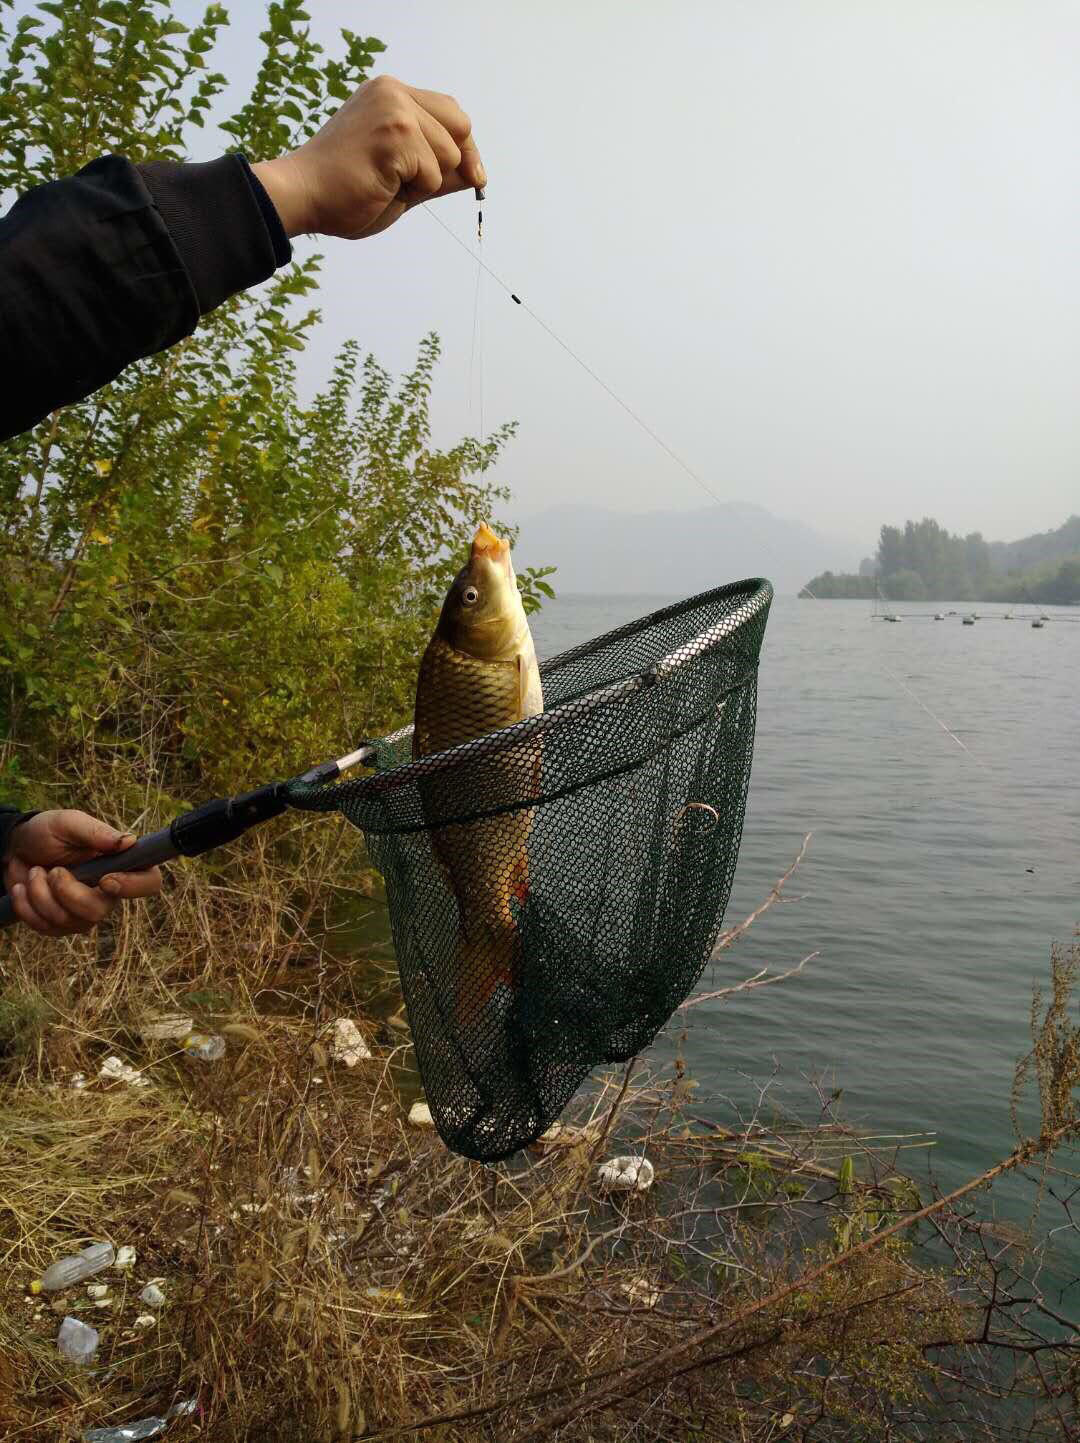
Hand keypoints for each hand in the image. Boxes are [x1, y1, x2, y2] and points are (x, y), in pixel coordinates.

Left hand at [4, 810, 161, 936]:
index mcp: (119, 864)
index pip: (149, 882)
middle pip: (99, 911)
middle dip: (67, 893)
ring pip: (70, 921)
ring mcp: (84, 911)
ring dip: (41, 895)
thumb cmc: (46, 832)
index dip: (133, 887)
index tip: (105, 880)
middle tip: (52, 870)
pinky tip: (23, 889)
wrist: (14, 849)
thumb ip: (96, 831)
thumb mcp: (68, 823)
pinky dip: (26, 906)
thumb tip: (129, 841)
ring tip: (35, 872)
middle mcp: (108, 892)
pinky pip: (46, 928)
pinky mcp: (60, 924)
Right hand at [252, 74, 485, 239]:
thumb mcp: (399, 176)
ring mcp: (395, 109)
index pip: (451, 112)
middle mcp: (393, 92)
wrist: (301, 195)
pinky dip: (414, 193)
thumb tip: (476, 172)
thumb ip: (435, 168)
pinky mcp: (396, 133)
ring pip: (450, 156)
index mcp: (389, 94)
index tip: (474, 175)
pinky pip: (433, 176)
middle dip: (455, 163)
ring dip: (426, 184)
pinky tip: (381, 185)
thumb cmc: (344, 192)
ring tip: (385, 183)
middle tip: (418, 186)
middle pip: (461, 126)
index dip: (465, 147)